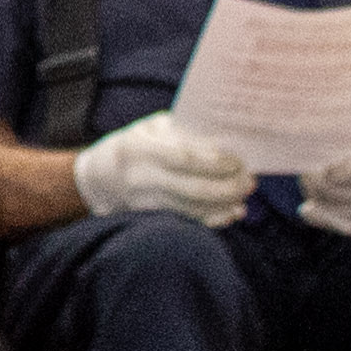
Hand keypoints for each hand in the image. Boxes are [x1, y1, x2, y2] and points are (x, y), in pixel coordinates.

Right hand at [72, 110, 254, 227]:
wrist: (100, 175)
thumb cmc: (136, 144)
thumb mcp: (152, 129)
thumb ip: (183, 132)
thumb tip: (226, 141)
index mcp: (139, 148)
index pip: (183, 158)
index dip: (215, 162)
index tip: (238, 161)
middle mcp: (139, 177)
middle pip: (192, 188)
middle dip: (227, 187)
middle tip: (250, 181)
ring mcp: (143, 201)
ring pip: (192, 208)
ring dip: (224, 204)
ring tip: (244, 194)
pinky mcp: (150, 217)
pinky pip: (188, 221)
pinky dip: (214, 219)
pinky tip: (231, 212)